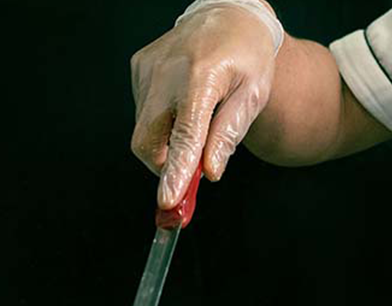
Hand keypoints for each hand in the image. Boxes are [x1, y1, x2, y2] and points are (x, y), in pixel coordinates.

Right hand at [131, 0, 282, 207]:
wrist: (230, 14)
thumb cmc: (248, 57)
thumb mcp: (253, 95)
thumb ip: (228, 134)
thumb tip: (210, 172)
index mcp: (201, 77)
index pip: (184, 136)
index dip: (176, 172)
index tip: (168, 201)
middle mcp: (166, 71)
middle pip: (149, 141)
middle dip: (167, 166)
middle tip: (192, 174)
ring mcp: (148, 69)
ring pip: (144, 131)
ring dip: (168, 143)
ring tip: (198, 124)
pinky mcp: (139, 68)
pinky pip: (143, 112)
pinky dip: (161, 123)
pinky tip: (184, 106)